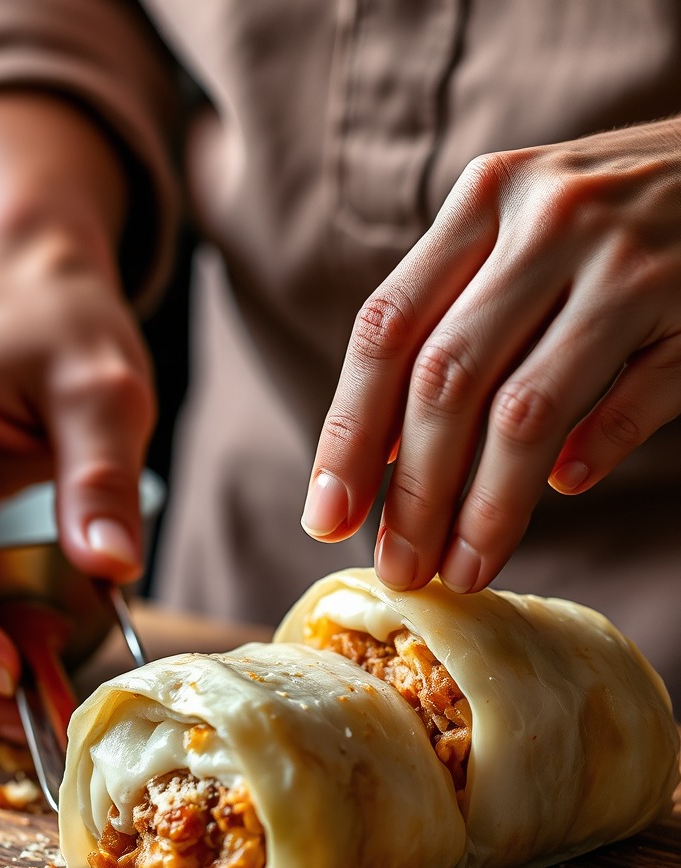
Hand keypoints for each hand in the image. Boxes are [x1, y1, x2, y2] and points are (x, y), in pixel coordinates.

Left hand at [302, 117, 680, 592]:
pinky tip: (564, 492)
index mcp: (483, 201)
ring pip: (527, 408)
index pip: (385, 332)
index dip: (347, 433)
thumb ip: (448, 323)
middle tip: (398, 568)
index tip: (326, 517)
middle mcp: (546, 220)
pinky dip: (596, 451)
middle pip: (445, 380)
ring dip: (487, 505)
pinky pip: (638, 398)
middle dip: (412, 491)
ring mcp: (628, 260)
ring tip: (463, 568)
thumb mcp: (517, 236)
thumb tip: (377, 454)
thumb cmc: (610, 214)